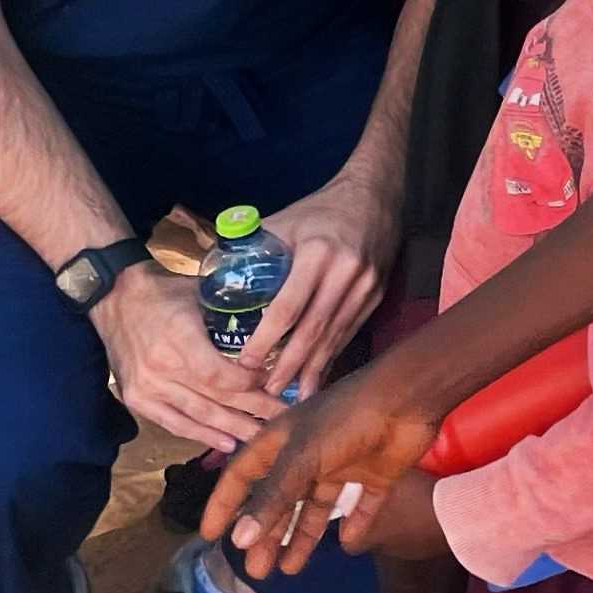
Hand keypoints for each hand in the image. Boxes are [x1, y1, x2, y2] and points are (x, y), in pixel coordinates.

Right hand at [92, 262, 288, 452]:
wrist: (114, 299)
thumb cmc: (164, 292)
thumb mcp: (201, 292)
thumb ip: (232, 312)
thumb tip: (274, 324)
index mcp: (179, 336)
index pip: (219, 374)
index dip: (248, 384)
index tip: (273, 383)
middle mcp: (162, 367)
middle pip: (215, 397)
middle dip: (253, 411)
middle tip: (284, 419)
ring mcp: (147, 387)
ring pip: (198, 415)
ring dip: (233, 429)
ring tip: (262, 438)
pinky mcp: (137, 399)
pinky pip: (174, 424)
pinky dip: (201, 436)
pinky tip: (227, 444)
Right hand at [203, 362, 445, 578]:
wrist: (408, 398)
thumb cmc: (347, 418)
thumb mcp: (303, 457)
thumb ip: (273, 497)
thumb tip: (238, 539)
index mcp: (285, 440)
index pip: (244, 473)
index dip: (226, 502)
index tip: (211, 534)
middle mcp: (310, 452)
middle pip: (281, 498)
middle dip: (268, 533)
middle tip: (257, 569)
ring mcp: (344, 462)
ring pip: (317, 506)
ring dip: (302, 536)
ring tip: (289, 569)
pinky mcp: (376, 473)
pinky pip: (362, 505)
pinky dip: (355, 524)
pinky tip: (346, 544)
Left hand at [239, 167, 402, 400]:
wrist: (375, 194)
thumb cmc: (321, 209)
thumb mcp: (285, 220)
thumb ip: (254, 249)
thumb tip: (216, 279)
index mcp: (316, 252)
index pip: (288, 306)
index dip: (266, 339)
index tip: (245, 363)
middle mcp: (345, 272)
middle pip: (313, 329)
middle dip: (289, 365)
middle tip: (266, 393)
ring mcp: (365, 286)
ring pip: (334, 335)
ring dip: (312, 369)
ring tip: (292, 397)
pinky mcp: (376, 295)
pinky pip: (350, 331)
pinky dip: (332, 355)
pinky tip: (318, 376)